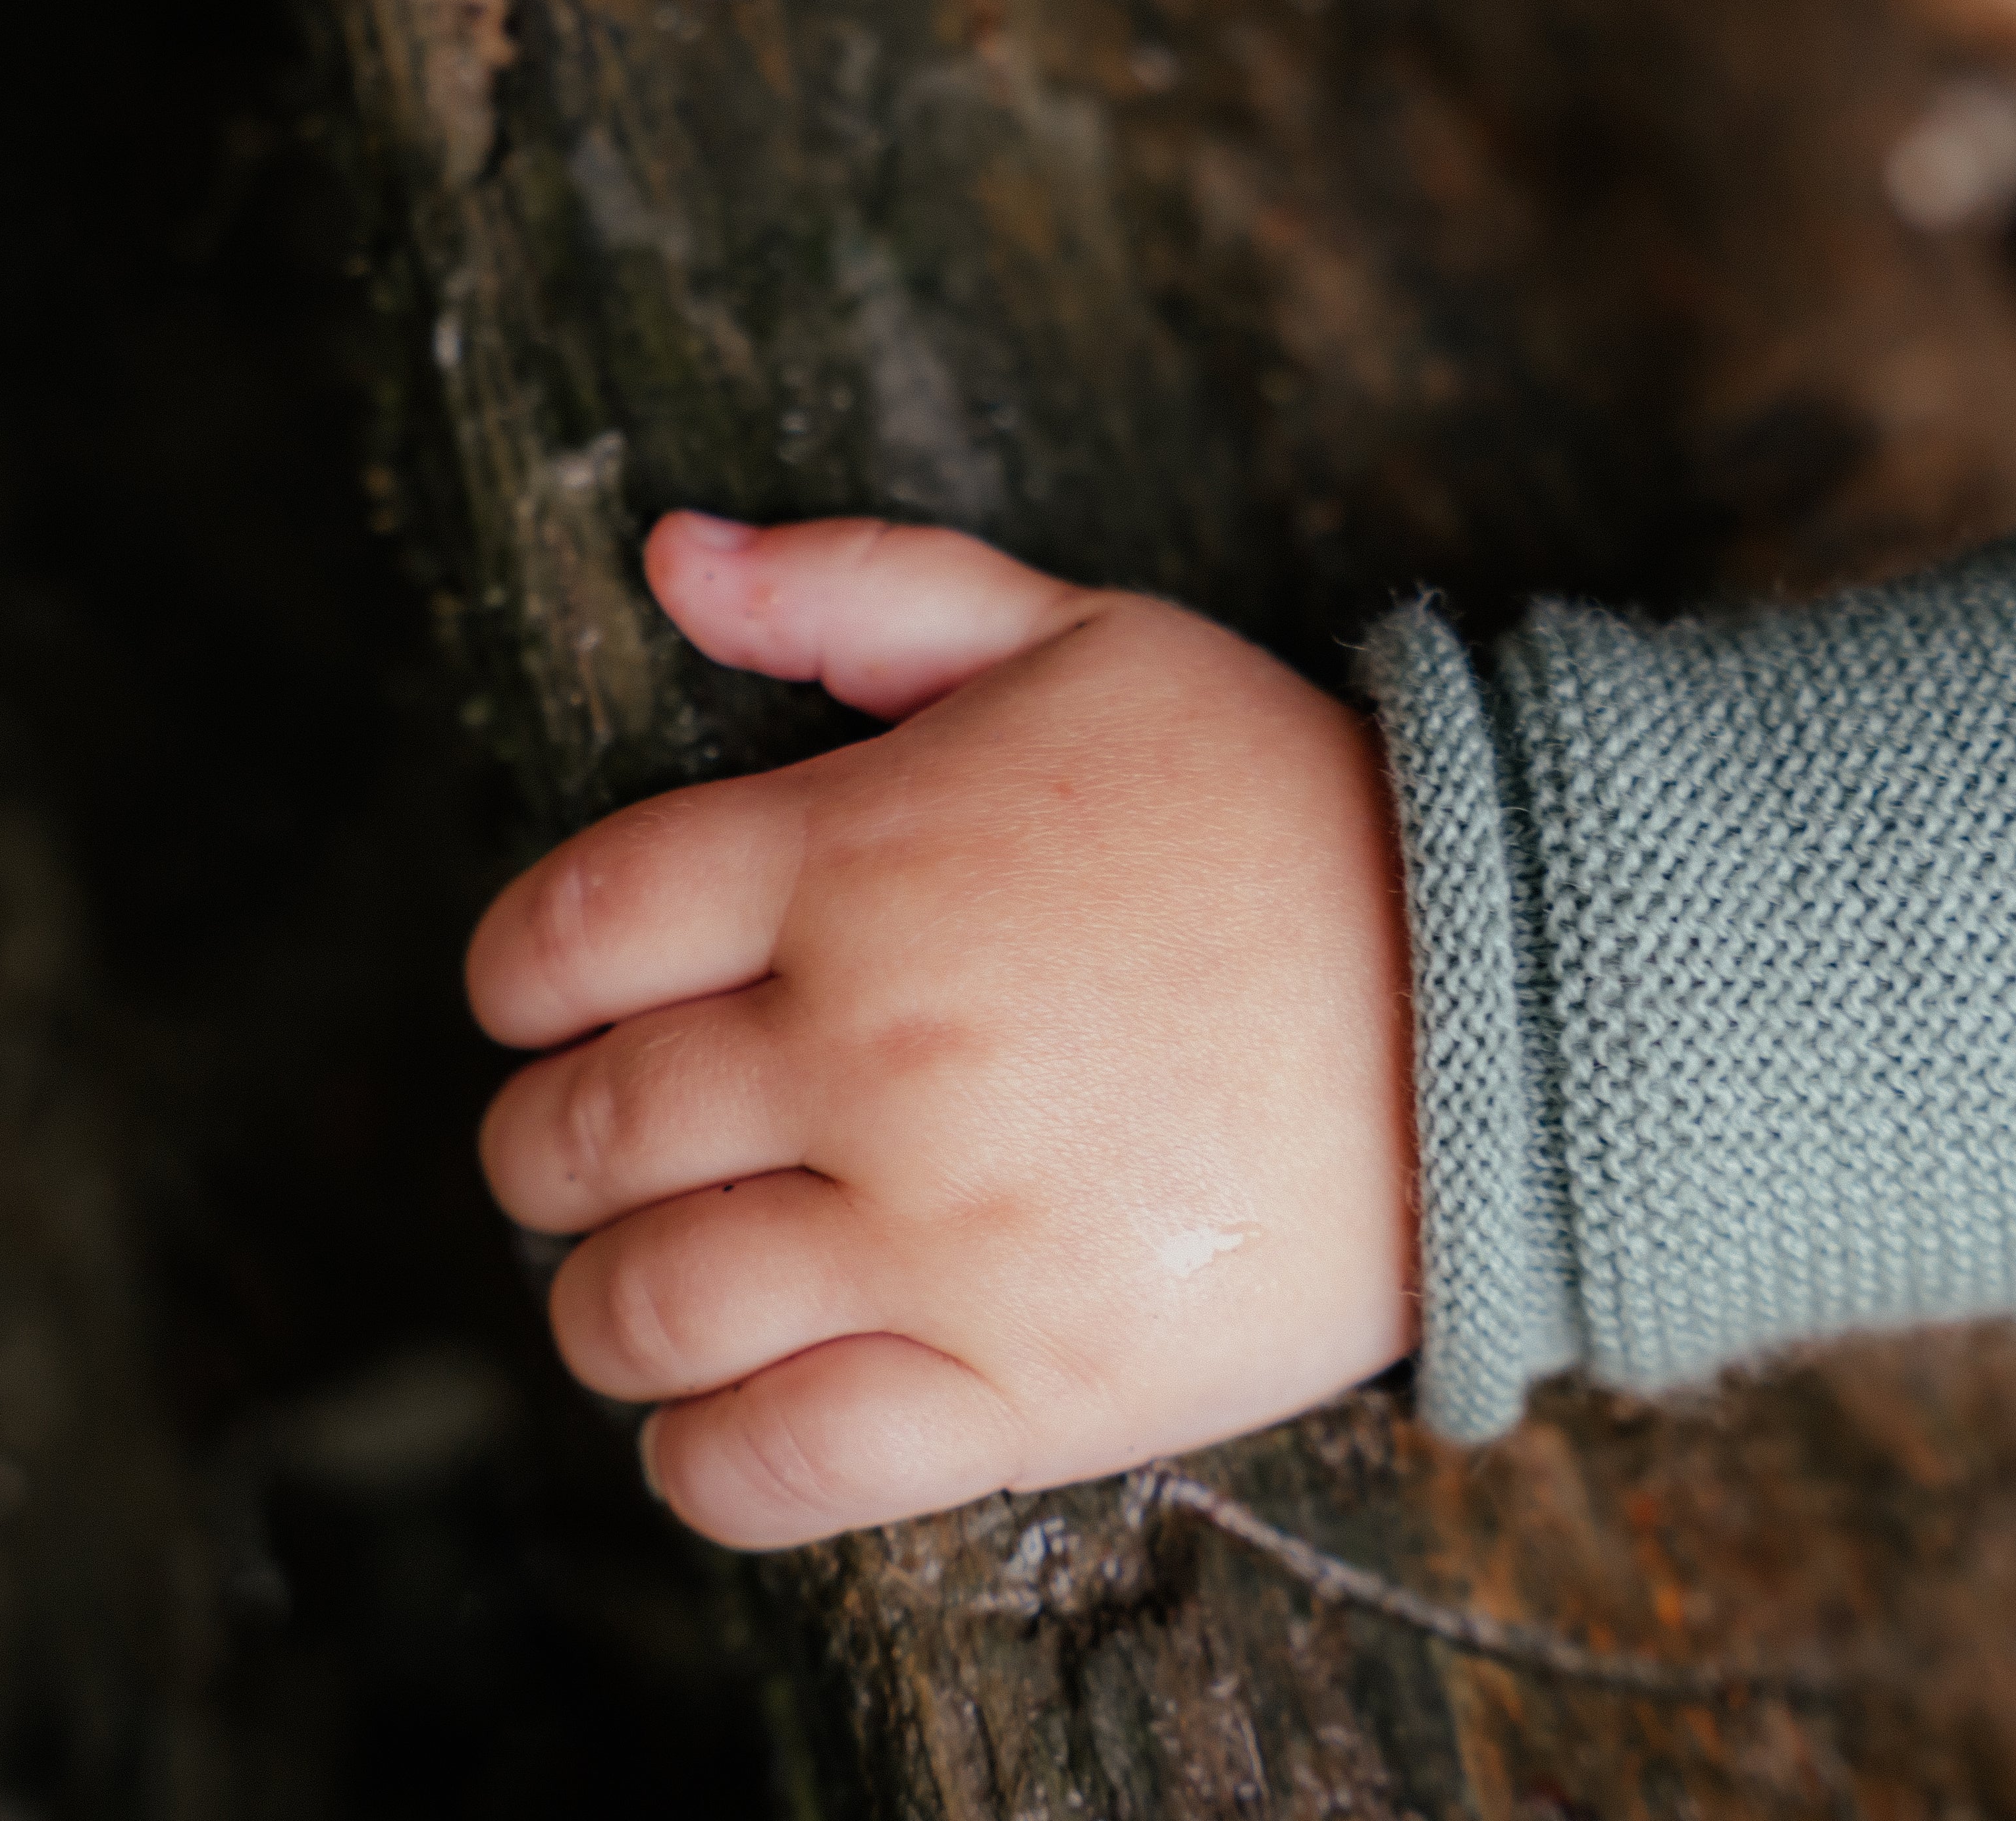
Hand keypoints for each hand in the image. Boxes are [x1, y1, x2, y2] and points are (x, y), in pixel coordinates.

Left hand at [470, 515, 1416, 1549]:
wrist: (1502, 999)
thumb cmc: (1281, 805)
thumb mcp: (1081, 634)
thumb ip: (861, 588)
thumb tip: (668, 554)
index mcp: (857, 860)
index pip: (569, 933)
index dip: (512, 980)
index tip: (535, 1008)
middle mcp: (869, 1048)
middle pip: (579, 1134)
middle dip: (543, 1149)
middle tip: (585, 1154)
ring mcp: (940, 1231)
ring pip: (642, 1309)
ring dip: (599, 1310)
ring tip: (642, 1290)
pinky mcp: (1025, 1382)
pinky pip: (775, 1462)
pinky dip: (698, 1460)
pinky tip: (711, 1421)